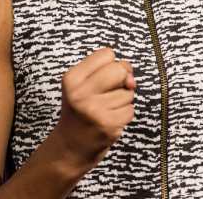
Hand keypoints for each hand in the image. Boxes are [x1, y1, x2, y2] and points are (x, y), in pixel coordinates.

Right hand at [51, 47, 136, 168]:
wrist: (70, 147)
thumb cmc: (80, 111)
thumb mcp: (81, 86)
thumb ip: (107, 73)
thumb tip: (132, 81)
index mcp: (72, 78)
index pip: (106, 54)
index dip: (111, 65)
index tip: (102, 78)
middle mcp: (81, 92)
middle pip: (119, 69)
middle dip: (122, 79)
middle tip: (109, 92)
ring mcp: (95, 109)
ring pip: (128, 92)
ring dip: (123, 100)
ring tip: (105, 109)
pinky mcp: (108, 124)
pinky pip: (130, 109)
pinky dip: (124, 115)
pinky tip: (110, 120)